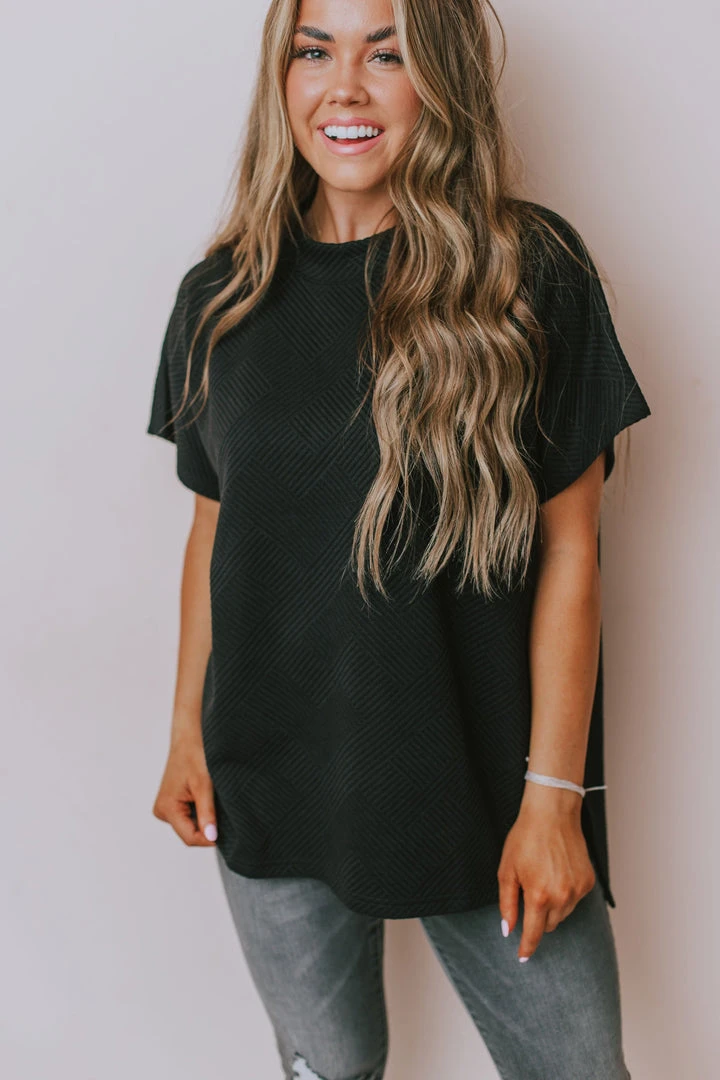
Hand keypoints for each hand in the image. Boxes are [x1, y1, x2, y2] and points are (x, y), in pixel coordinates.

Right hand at [152, 734, 217, 845]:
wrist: (189, 734)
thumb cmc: (195, 753)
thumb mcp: (204, 785)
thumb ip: (206, 813)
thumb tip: (211, 838)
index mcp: (166, 808)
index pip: (189, 837)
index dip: (209, 837)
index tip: (228, 830)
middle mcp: (163, 810)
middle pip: (190, 833)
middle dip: (207, 825)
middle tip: (222, 808)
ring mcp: (167, 806)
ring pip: (191, 825)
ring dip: (205, 817)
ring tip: (213, 798)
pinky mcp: (173, 802)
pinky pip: (190, 815)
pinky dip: (202, 810)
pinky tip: (207, 796)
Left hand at [497, 784, 595, 961]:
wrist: (552, 814)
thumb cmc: (525, 838)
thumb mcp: (507, 871)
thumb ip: (507, 904)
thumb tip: (508, 930)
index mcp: (539, 896)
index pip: (534, 934)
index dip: (527, 947)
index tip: (523, 957)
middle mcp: (562, 897)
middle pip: (549, 926)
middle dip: (538, 919)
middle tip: (530, 895)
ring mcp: (578, 890)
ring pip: (563, 914)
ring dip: (552, 907)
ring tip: (543, 879)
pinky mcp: (588, 882)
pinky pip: (575, 899)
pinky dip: (565, 895)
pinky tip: (557, 874)